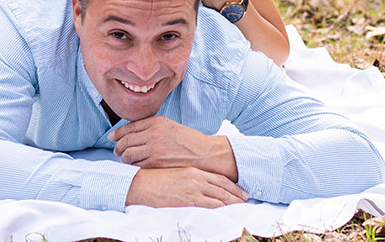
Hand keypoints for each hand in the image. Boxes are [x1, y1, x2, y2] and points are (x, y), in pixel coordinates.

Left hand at [111, 116, 237, 178]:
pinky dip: (134, 166)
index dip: (117, 133)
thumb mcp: (169, 125)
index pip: (129, 127)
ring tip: (126, 159)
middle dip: (118, 147)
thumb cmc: (187, 140)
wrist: (204, 153)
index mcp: (156, 122)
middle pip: (125, 142)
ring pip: (128, 155)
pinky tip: (136, 165)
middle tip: (117, 151)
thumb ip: (150, 126)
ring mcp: (154, 149)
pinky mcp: (156, 164)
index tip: (112, 137)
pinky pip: (137, 165)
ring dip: (125, 158)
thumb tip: (130, 133)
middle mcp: (153, 134)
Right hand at [125, 167, 245, 207]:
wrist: (138, 184)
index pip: (218, 179)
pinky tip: (226, 214)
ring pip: (219, 199)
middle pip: (222, 189)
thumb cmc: (152, 180)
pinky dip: (220, 211)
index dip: (232, 186)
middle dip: (236, 196)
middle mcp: (196, 179)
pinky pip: (209, 207)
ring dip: (232, 204)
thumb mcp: (173, 174)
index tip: (241, 192)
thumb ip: (187, 179)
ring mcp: (193, 191)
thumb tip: (198, 188)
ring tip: (241, 209)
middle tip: (246, 201)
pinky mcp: (188, 202)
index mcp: (193, 171)